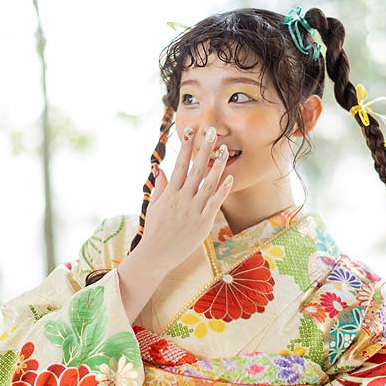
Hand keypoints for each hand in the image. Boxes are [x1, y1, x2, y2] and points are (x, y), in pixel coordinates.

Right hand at [140, 125, 232, 276]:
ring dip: (216, 166)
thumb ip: (160, 185)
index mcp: (171, 193)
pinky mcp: (202, 223)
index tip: (191, 131)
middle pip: (195, 169)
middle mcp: (182, 198)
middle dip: (203, 149)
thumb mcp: (154, 205)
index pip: (180, 165)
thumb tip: (159, 166)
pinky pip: (214, 204)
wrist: (156, 255)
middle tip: (211, 131)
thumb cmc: (155, 230)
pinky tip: (230, 178)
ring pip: (207, 184)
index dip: (186, 147)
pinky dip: (222, 191)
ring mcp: (193, 210)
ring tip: (224, 150)